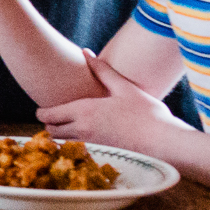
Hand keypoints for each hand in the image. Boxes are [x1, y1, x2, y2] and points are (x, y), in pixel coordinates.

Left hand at [37, 49, 184, 145]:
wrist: (167, 143)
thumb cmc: (148, 114)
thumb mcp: (125, 88)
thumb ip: (103, 71)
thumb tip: (86, 53)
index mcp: (85, 112)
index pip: (48, 115)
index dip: (42, 112)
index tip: (44, 108)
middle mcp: (83, 131)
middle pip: (51, 132)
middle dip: (49, 125)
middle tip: (55, 118)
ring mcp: (92, 146)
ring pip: (63, 144)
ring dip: (61, 137)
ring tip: (68, 128)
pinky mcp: (102, 157)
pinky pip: (78, 152)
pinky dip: (75, 147)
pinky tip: (86, 140)